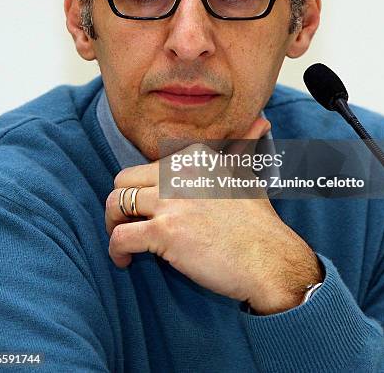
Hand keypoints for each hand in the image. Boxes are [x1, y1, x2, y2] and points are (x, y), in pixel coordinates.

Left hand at [105, 117, 322, 313]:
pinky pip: (120, 236)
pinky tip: (126, 261)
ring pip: (115, 204)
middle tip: (127, 224)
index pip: (146, 168)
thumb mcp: (248, 174)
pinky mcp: (165, 231)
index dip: (142, 191)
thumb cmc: (259, 224)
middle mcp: (179, 172)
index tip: (148, 211)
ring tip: (124, 243)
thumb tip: (261, 121)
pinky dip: (116, 251)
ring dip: (113, 226)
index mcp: (193, 157)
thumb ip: (243, 146)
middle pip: (122, 181)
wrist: (270, 260)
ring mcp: (171, 200)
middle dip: (119, 203)